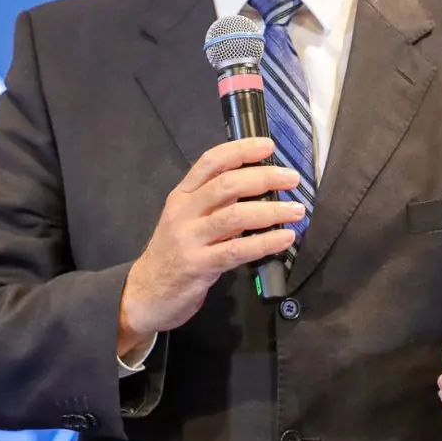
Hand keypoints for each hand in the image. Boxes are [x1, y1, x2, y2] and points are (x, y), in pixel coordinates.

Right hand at [118, 137, 303, 354]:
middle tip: (292, 179)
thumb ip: (216, 203)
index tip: (268, 145)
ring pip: (233, 216)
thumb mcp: (188, 220)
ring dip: (270, 211)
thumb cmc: (174, 253)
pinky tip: (284, 238)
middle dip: (263, 178)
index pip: (210, 161)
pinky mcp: (198, 266)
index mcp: (182, 195)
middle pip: (226, 185)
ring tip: (296, 210)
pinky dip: (264, 243)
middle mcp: (183, 212)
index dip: (240, 150)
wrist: (145, 294)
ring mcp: (189, 239)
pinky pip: (236, 251)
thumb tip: (260, 186)